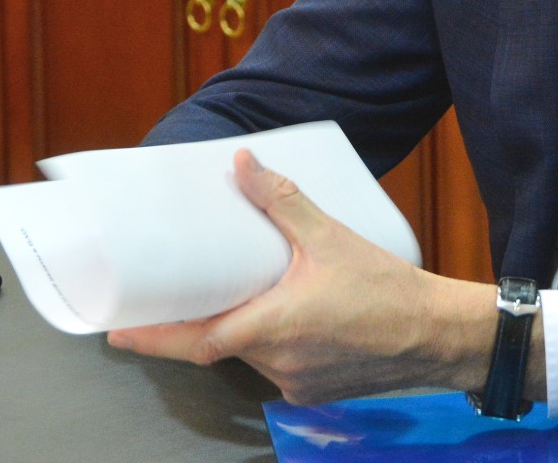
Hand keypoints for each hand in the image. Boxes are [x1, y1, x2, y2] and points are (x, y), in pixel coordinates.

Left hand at [108, 148, 497, 404]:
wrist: (441, 336)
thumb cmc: (388, 290)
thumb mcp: (331, 237)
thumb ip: (283, 202)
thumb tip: (243, 165)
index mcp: (270, 328)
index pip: (192, 343)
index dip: (150, 339)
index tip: (116, 333)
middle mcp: (276, 363)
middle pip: (219, 347)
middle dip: (198, 325)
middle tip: (173, 303)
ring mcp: (297, 383)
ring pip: (252, 357)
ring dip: (244, 330)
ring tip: (251, 295)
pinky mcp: (319, 391)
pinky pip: (282, 369)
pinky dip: (277, 343)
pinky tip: (298, 318)